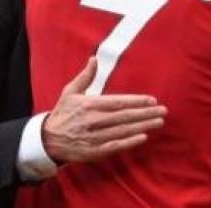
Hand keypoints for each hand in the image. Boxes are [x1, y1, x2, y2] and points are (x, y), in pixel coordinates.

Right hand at [42, 57, 166, 162]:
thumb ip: (85, 76)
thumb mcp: (70, 91)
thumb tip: (94, 58)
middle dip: (145, 114)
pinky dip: (129, 142)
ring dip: (142, 126)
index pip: (117, 102)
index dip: (136, 101)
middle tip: (163, 111)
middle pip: (124, 117)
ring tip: (158, 122)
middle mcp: (93, 121)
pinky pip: (115, 146)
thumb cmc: (63, 112)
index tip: (152, 100)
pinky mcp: (94, 151)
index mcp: (89, 105)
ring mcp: (94, 137)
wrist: (48, 139)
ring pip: (123, 131)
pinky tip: (143, 137)